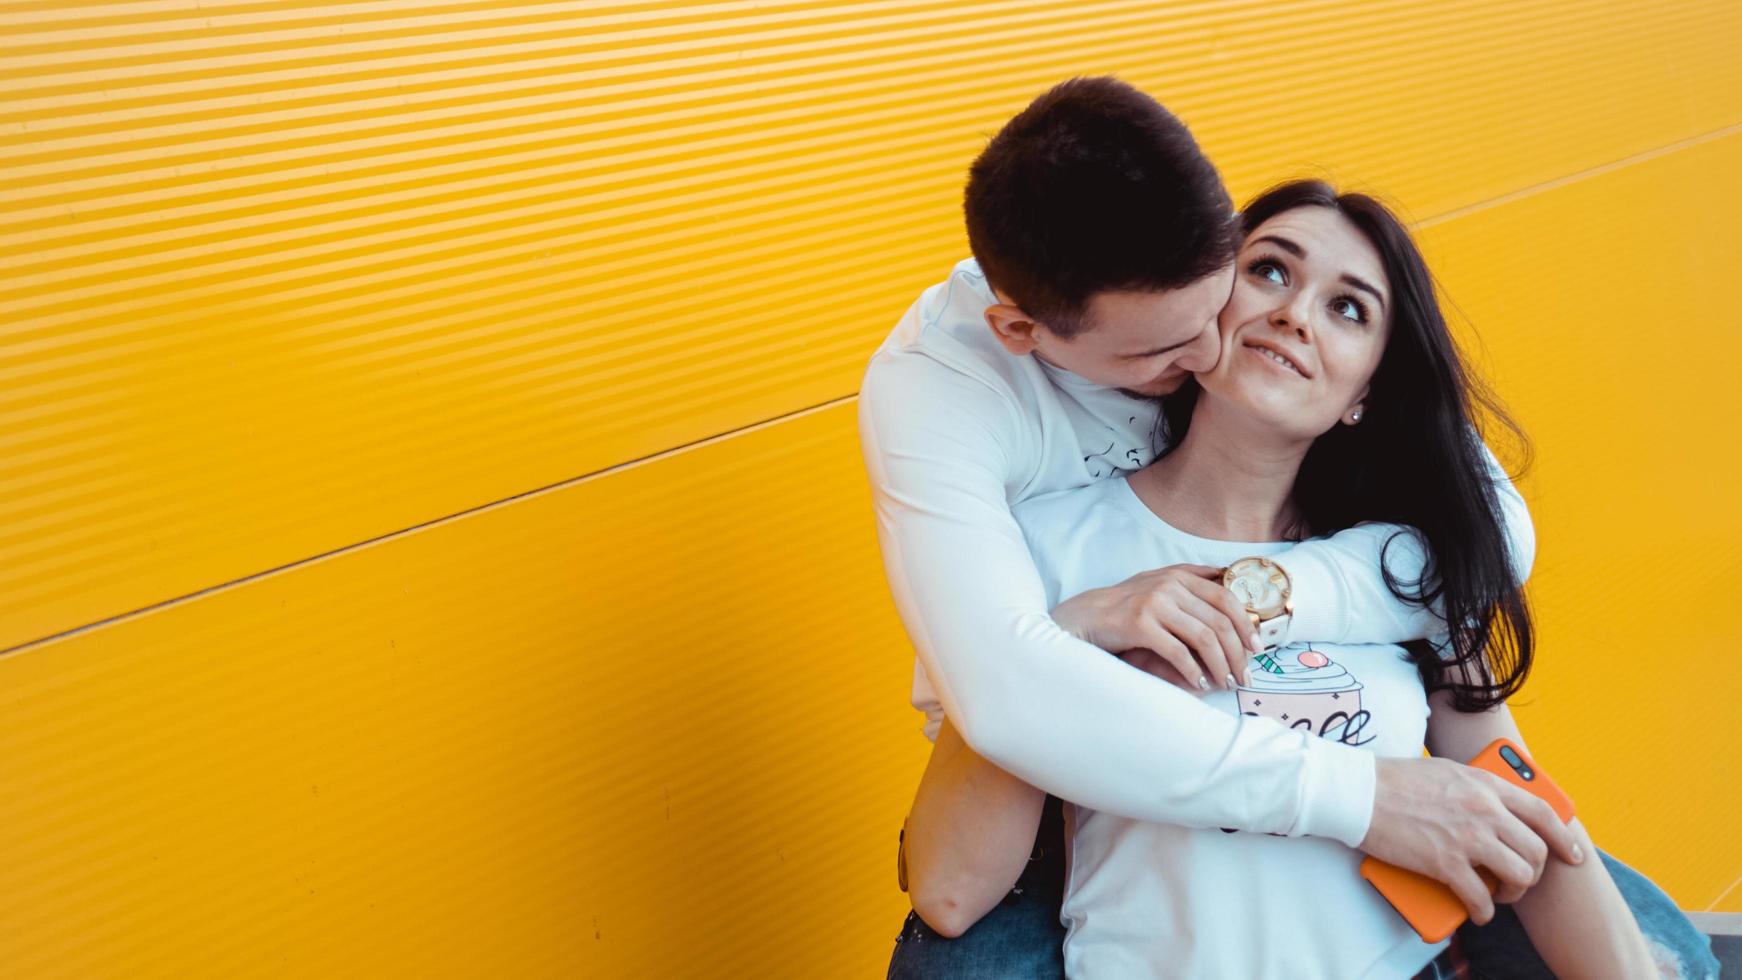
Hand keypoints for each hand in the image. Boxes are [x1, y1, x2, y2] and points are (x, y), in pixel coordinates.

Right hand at [1052, 564, 1259, 691]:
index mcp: (1179, 575)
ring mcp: (1155, 603)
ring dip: (1221, 665)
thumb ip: (1189, 579)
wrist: (1084, 616)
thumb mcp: (1157, 582)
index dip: (1246, 625)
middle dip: (1238, 653)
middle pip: (1220, 621)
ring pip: (1204, 638)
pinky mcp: (1140, 625)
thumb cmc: (1124, 605)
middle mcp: (1169, 585)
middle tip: (1244, 677)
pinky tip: (1200, 683)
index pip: (1227, 598)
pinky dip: (1193, 671)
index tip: (1255, 649)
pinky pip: (1178, 652)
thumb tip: (1226, 577)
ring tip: (1226, 684)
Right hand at [1360, 757, 1584, 924]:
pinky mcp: (1445, 864)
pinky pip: (1480, 898)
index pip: (1543, 813)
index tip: (1573, 855)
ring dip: (1513, 892)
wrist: (1360, 792)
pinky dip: (1483, 912)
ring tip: (1498, 895)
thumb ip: (1478, 789)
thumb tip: (1495, 809)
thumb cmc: (1397, 780)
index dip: (1564, 838)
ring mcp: (1467, 838)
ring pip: (1519, 876)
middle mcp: (1485, 811)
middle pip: (1536, 850)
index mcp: (1487, 785)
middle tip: (1518, 880)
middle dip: (1534, 872)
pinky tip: (1477, 912)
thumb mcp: (1450, 772)